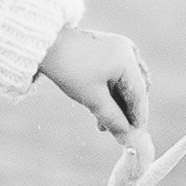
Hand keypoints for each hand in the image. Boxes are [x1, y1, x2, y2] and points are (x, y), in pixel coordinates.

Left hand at [38, 24, 148, 148]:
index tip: (135, 137)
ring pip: (126, 84)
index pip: (139, 94)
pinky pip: (118, 76)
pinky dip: (111, 93)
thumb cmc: (69, 70)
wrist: (46, 46)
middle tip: (117, 132)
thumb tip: (129, 139)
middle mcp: (128, 51)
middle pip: (135, 88)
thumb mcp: (92, 99)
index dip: (138, 118)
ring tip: (102, 124)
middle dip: (126, 112)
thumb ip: (113, 119)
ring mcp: (120, 49)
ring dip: (117, 104)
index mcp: (127, 59)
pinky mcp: (110, 50)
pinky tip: (100, 108)